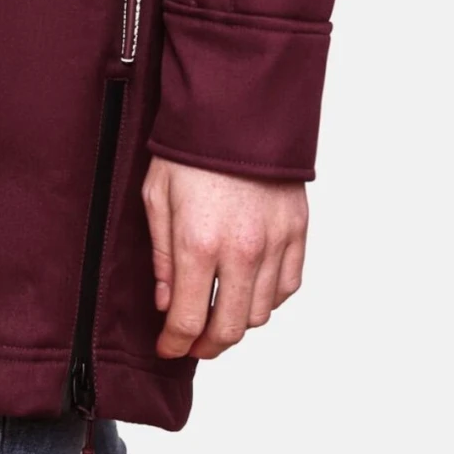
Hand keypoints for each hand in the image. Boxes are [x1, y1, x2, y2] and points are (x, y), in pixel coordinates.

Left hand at [141, 155, 307, 358]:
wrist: (237, 105)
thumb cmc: (190, 146)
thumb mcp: (157, 196)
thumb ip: (162, 257)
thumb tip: (166, 303)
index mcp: (200, 243)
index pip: (189, 321)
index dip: (175, 344)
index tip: (167, 348)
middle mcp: (243, 251)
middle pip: (230, 329)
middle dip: (206, 346)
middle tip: (192, 343)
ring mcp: (276, 242)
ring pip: (262, 313)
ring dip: (238, 323)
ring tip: (219, 314)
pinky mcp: (297, 230)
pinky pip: (288, 286)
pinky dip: (269, 298)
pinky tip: (250, 289)